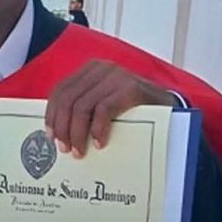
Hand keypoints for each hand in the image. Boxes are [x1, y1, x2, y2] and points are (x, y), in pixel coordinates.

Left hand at [45, 60, 177, 158]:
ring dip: (78, 133)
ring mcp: (116, 76)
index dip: (52, 115)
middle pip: (68, 99)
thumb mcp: (104, 103)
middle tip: (65, 150)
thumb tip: (57, 132)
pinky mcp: (130, 88)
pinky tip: (100, 144)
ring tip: (80, 152)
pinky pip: (103, 110)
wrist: (170, 108)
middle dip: (63, 128)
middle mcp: (101, 69)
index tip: (50, 137)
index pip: (61, 91)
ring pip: (82, 107)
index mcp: (90, 70)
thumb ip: (84, 108)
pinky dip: (98, 130)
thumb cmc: (133, 110)